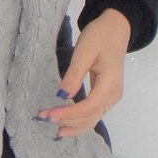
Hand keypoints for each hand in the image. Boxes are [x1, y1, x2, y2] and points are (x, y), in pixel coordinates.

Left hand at [41, 10, 130, 137]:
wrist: (116, 29)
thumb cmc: (100, 36)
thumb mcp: (85, 50)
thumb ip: (74, 74)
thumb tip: (61, 96)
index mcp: (110, 84)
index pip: (88, 107)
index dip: (68, 114)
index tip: (48, 115)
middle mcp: (113, 95)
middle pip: (90, 117)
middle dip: (66, 120)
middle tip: (42, 117)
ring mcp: (111, 97)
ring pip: (92, 119)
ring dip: (72, 126)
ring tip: (51, 128)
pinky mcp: (106, 96)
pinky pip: (93, 114)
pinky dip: (79, 122)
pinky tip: (65, 126)